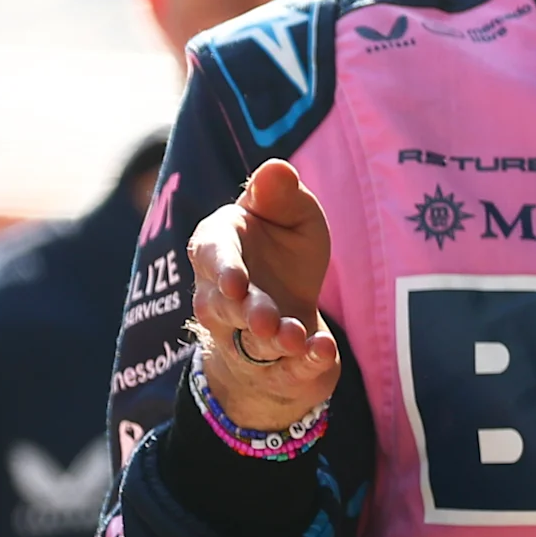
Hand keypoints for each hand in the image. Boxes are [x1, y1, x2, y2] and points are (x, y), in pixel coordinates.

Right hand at [189, 160, 339, 431]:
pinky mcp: (271, 365)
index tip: (235, 281)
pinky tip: (324, 352)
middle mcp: (220, 295)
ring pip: (247, 342)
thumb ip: (280, 195)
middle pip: (225, 307)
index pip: (211, 254)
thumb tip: (276, 168)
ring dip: (272, 341)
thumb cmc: (283, 249)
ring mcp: (241, 335)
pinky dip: (305, 363)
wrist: (290, 308)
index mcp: (219, 246)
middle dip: (246, 313)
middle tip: (265, 319)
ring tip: (295, 337)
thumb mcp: (291, 215)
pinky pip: (284, 368)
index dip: (221, 268)